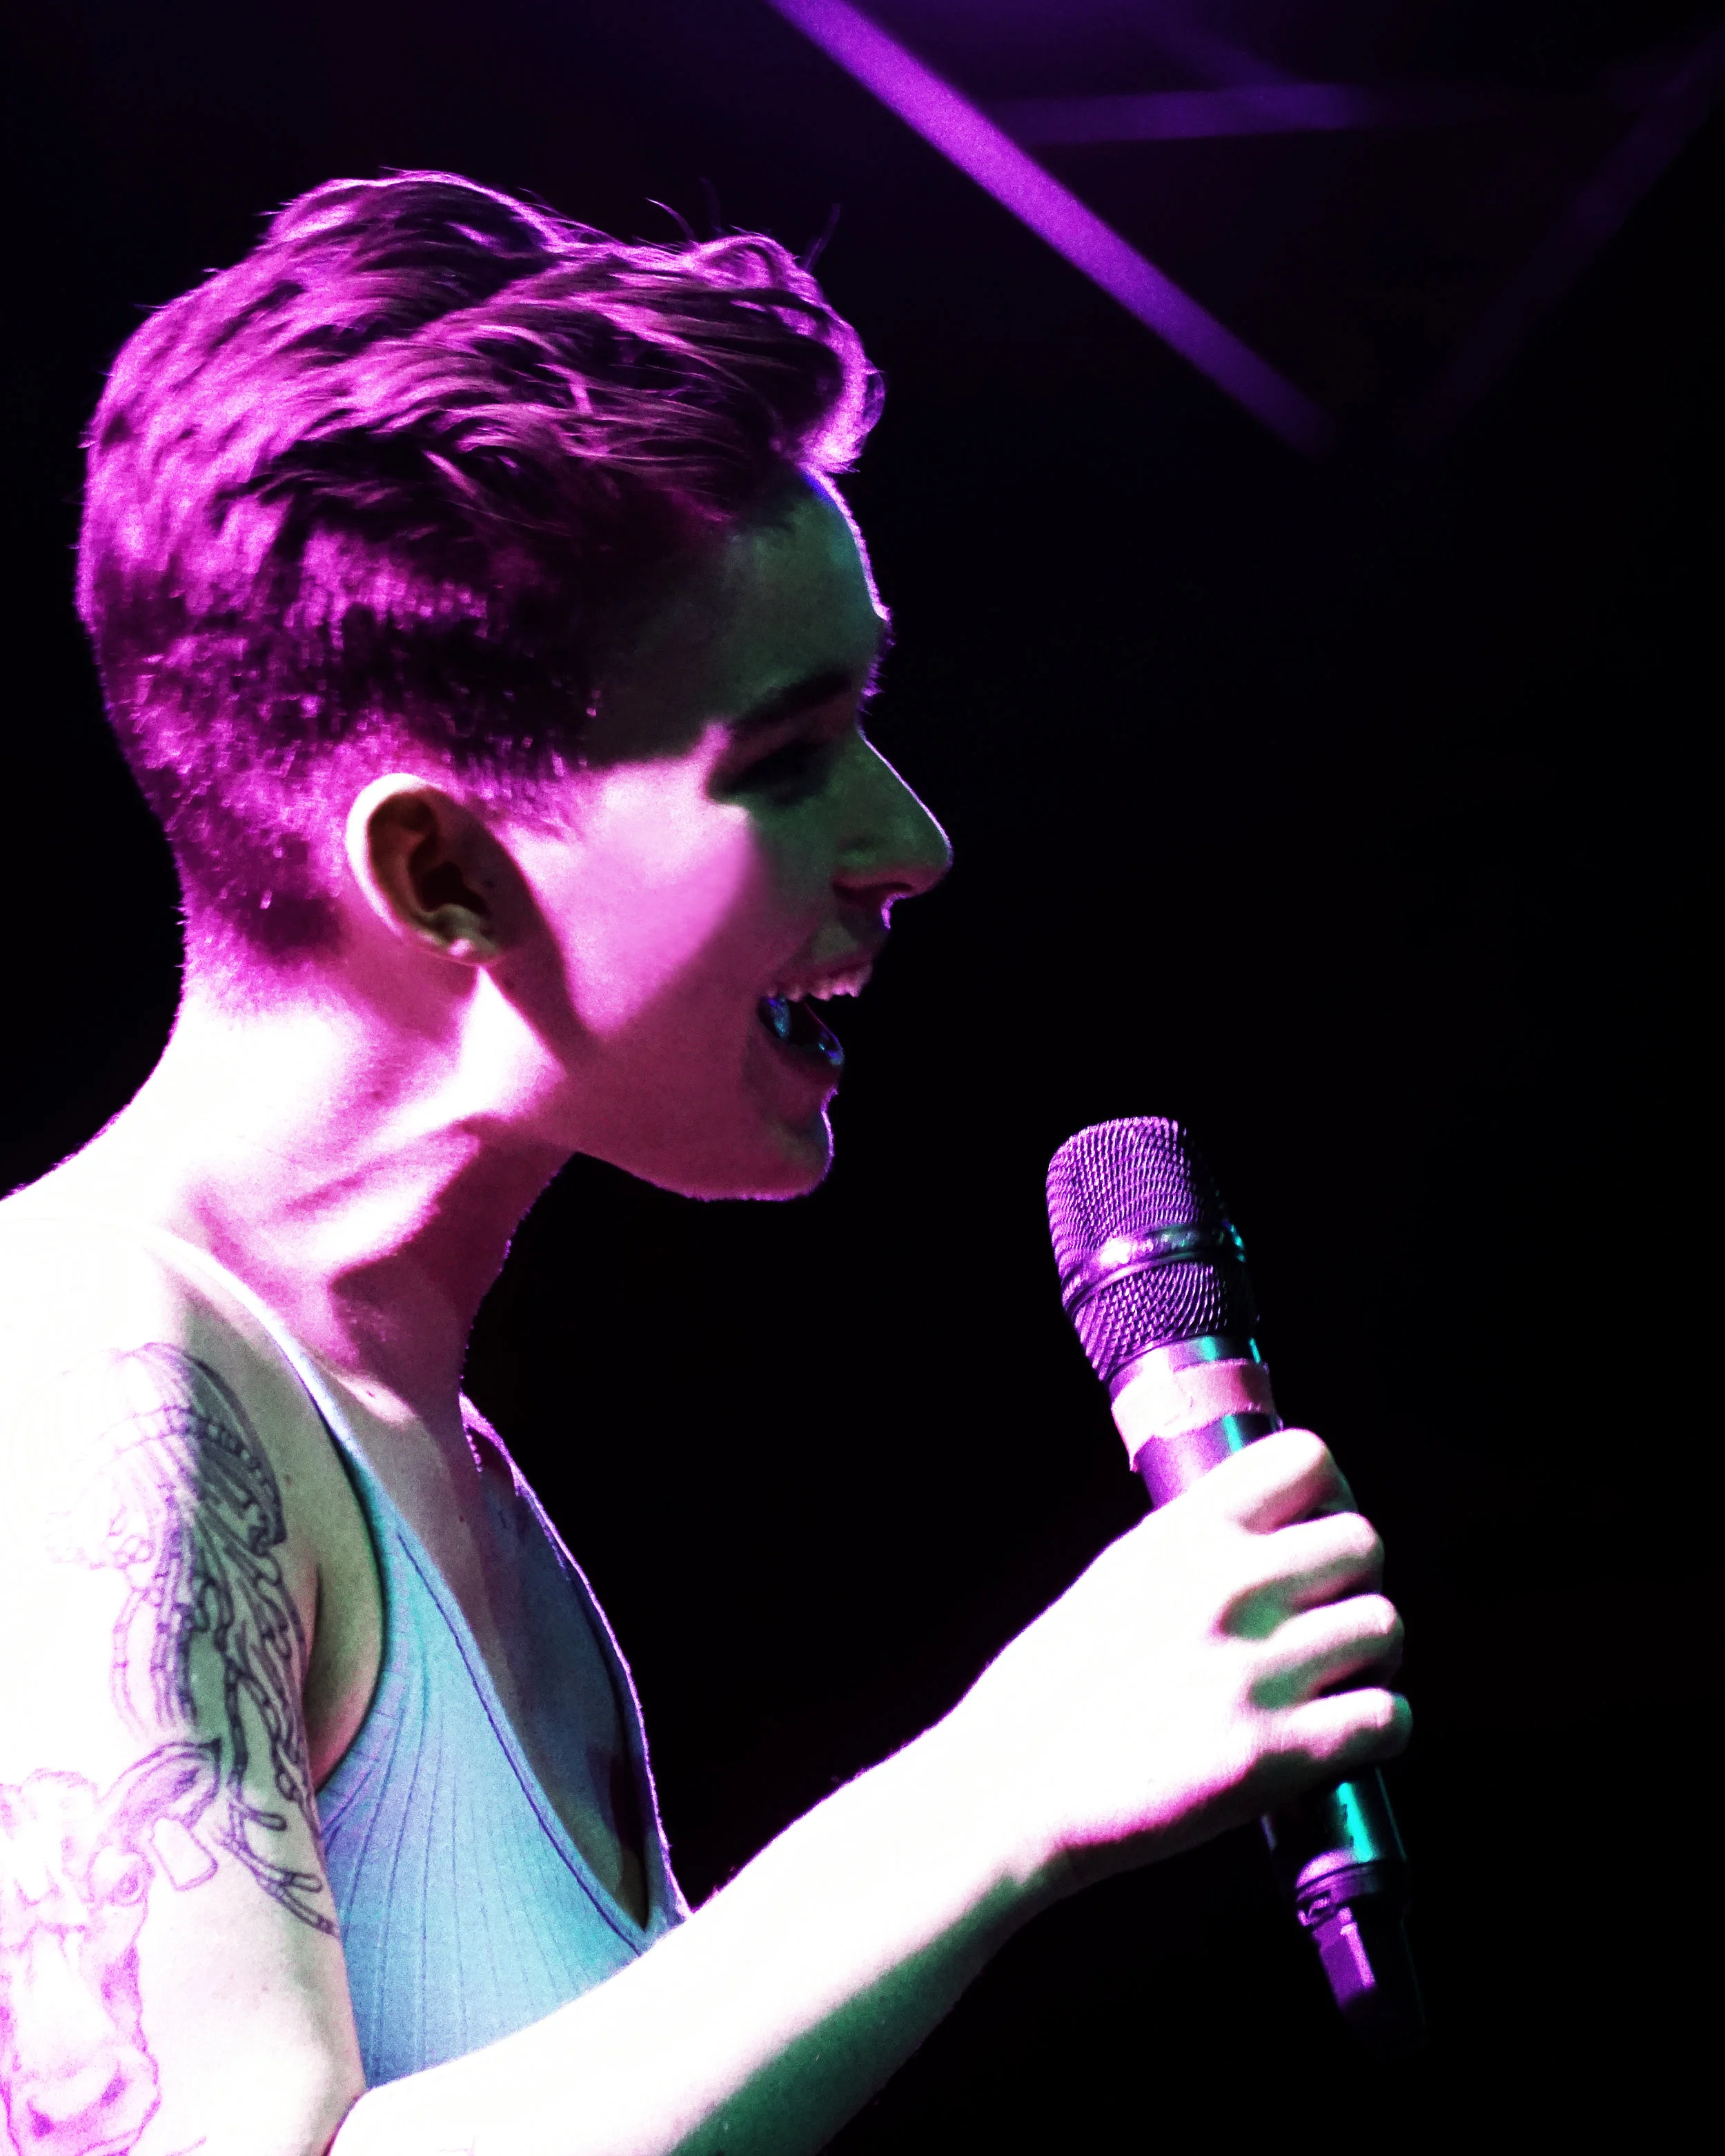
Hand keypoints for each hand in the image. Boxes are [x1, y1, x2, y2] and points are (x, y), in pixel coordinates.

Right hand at [940, 1429, 1408, 1898]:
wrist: (1009, 1789)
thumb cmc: (1052, 1691)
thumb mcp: (1117, 1578)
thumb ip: (1193, 1550)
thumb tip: (1265, 1537)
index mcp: (1182, 1534)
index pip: (1308, 1458)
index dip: (1330, 1495)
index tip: (1317, 1533)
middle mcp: (1224, 1587)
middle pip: (1363, 1543)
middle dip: (1356, 1581)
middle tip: (1328, 1622)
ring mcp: (1250, 1672)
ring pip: (1384, 1626)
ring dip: (1371, 1658)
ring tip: (1334, 1683)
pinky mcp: (1270, 1757)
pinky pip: (1387, 1718)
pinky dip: (1377, 1729)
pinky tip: (1340, 1738)